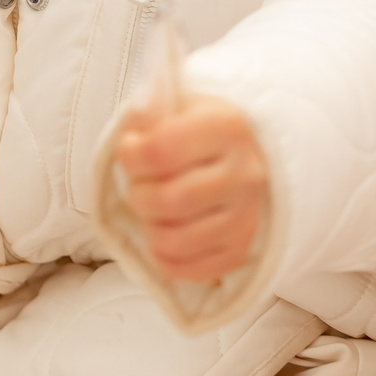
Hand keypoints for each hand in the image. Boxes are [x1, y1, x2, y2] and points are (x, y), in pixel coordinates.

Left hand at [113, 93, 267, 282]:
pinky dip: (162, 257)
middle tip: (138, 186)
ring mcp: (246, 216)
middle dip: (138, 195)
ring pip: (175, 240)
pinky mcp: (240, 250)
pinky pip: (187, 270)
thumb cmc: (197, 130)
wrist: (241, 156)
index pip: (160, 151)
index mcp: (228, 128)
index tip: (129, 150)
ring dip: (148, 227)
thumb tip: (136, 126)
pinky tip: (164, 233)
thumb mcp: (176, 105)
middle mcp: (245, 173)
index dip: (130, 155)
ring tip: (152, 211)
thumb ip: (149, 111)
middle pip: (168, 200)